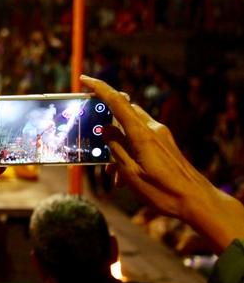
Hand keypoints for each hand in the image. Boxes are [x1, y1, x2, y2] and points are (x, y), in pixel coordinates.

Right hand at [82, 75, 243, 252]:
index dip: (99, 88)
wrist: (198, 202)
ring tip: (112, 173)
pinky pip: (140, 139)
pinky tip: (125, 176)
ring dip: (117, 144)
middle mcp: (153, 129)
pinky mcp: (165, 144)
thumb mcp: (131, 173)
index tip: (84, 79)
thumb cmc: (164, 192)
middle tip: (94, 141)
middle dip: (106, 125)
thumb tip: (105, 128)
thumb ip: (116, 148)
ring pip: (130, 129)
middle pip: (123, 113)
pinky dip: (129, 150)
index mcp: (142, 134)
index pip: (117, 102)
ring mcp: (161, 136)